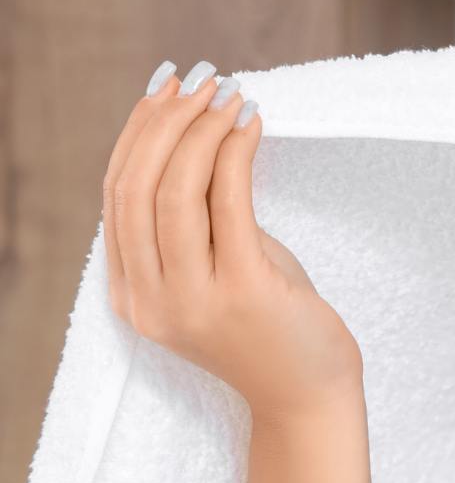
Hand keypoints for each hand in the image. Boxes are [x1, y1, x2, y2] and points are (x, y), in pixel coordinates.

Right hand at [105, 60, 379, 482]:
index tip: (164, 92)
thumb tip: (199, 148)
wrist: (310, 401)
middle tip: (199, 81)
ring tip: (228, 95)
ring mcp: (195, 300)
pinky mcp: (244, 293)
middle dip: (164, 123)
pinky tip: (250, 125)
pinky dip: (235, 154)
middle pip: (136, 187)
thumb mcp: (221, 274)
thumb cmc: (274, 333)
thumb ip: (199, 226)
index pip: (116, 198)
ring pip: (175, 191)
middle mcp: (153, 300)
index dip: (136, 136)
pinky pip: (228, 205)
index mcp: (135, 297)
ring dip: (201, 131)